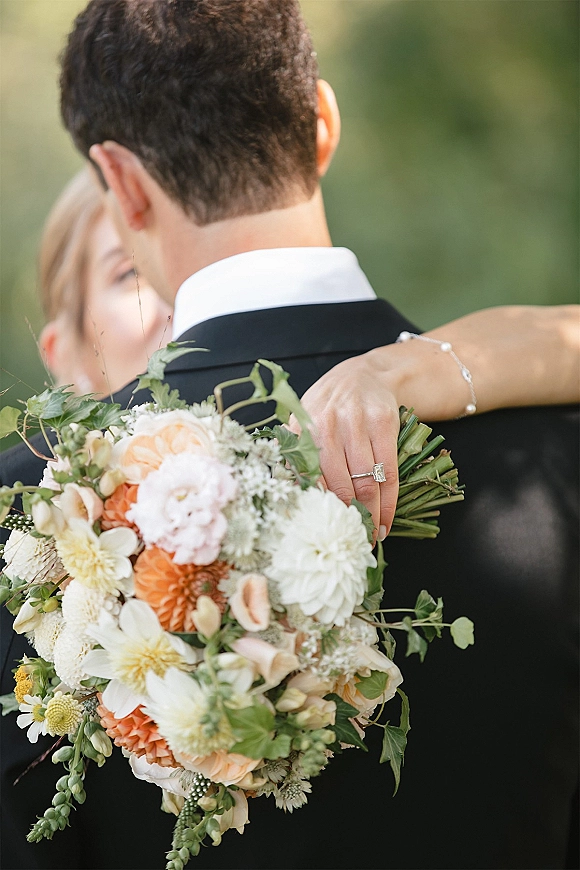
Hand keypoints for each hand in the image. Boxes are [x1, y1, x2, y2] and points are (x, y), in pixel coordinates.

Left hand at [290, 352, 400, 540]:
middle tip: (351, 541)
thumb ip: (297, 459)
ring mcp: (357, 422)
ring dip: (371, 515)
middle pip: (340, 485)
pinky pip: (389, 472)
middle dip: (347, 519)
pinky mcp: (383, 423)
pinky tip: (386, 519)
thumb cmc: (327, 409)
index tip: (323, 537)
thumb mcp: (304, 427)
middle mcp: (327, 424)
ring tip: (371, 536)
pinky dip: (389, 502)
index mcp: (301, 431)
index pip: (309, 481)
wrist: (361, 375)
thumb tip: (292, 502)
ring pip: (366, 482)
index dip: (318, 513)